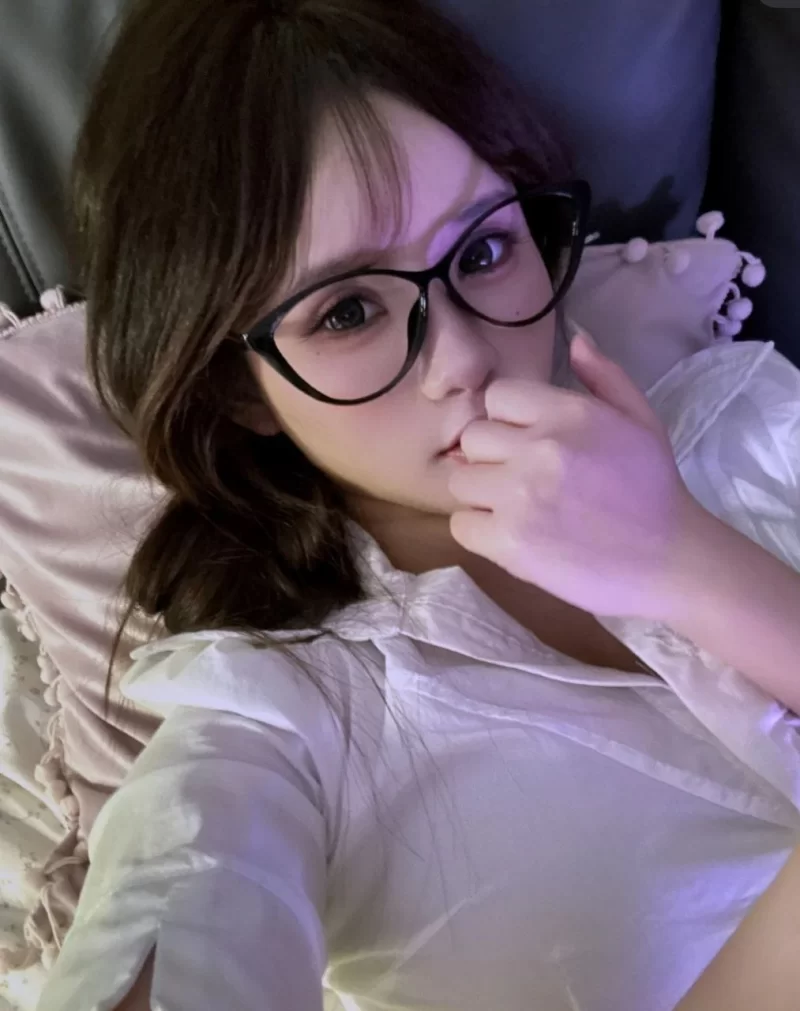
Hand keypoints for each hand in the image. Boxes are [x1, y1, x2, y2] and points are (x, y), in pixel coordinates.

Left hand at [448, 331, 706, 619]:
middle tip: (522, 480)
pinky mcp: (509, 542)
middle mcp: (538, 449)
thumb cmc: (654, 489)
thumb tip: (577, 340)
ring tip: (517, 510)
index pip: (497, 397)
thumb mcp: (640, 420)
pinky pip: (460, 526)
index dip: (508, 421)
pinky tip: (513, 536)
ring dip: (482, 496)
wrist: (671, 561)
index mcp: (568, 414)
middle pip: (472, 439)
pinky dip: (480, 532)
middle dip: (492, 458)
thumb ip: (605, 377)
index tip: (528, 444)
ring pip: (459, 481)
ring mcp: (519, 497)